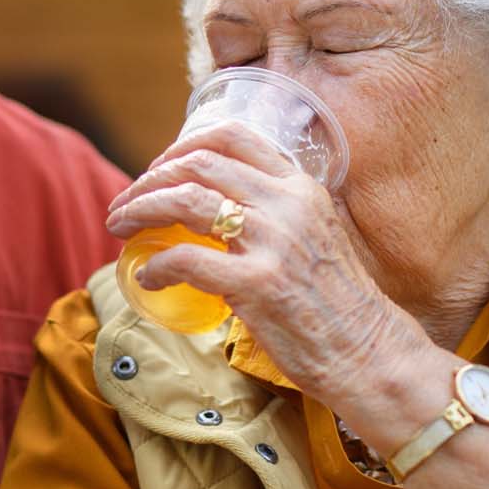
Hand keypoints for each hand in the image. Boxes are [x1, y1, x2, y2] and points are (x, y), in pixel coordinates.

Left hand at [104, 121, 433, 419]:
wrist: (370, 352)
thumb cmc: (337, 303)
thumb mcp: (313, 236)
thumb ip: (274, 214)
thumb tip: (216, 208)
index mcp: (300, 186)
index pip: (233, 136)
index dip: (182, 145)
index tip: (158, 168)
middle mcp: (286, 203)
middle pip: (198, 164)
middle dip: (149, 178)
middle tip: (125, 202)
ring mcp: (273, 241)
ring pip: (184, 201)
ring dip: (140, 210)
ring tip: (119, 228)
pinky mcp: (257, 284)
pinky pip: (185, 259)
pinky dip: (155, 266)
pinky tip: (147, 278)